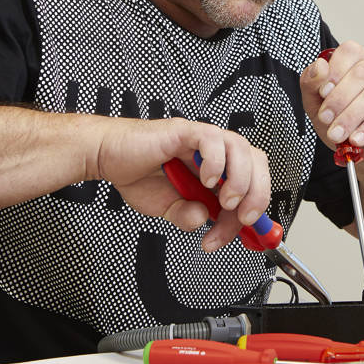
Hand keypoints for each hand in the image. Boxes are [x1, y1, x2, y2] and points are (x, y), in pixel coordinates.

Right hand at [94, 117, 271, 250]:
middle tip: (244, 218)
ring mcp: (200, 139)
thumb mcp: (167, 208)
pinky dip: (216, 161)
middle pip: (256, 163)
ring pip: (241, 148)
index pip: (250, 183)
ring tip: (226, 202)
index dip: (254, 208)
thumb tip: (201, 220)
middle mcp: (213, 152)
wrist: (107, 156)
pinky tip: (205, 180)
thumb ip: (186, 215)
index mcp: (215, 170)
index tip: (248, 232)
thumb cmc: (136, 174)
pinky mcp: (184, 130)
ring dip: (240, 180)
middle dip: (257, 194)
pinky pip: (212, 139)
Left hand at [300, 41, 363, 179]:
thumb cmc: (348, 128)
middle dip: (338, 99)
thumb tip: (319, 66)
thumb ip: (312, 86)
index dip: (334, 71)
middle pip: (360, 73)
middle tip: (326, 120)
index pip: (349, 51)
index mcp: (358, 61)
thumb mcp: (319, 108)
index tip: (322, 93)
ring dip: (351, 117)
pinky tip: (359, 139)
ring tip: (338, 135)